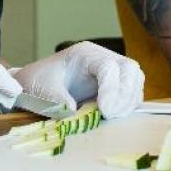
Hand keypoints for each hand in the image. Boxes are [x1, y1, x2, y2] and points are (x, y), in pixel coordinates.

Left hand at [11, 41, 144, 118]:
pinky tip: (114, 114)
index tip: (104, 110)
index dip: (111, 89)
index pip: (108, 66)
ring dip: (128, 100)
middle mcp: (101, 58)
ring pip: (135, 79)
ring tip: (111, 116)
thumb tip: (75, 113)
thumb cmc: (38, 82)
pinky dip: (127, 104)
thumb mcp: (44, 91)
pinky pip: (131, 91)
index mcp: (84, 54)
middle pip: (129, 68)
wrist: (35, 83)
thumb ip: (59, 101)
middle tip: (110, 114)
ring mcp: (110, 69)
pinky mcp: (114, 83)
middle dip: (124, 94)